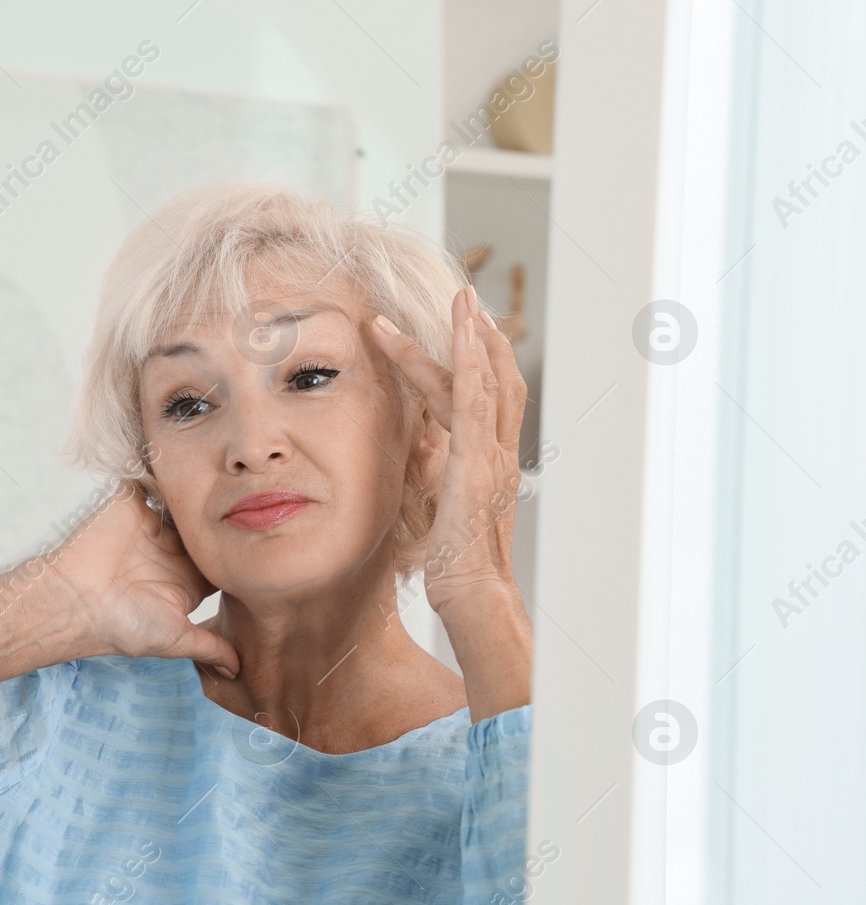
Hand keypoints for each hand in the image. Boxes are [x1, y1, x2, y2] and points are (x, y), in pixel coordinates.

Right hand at [0, 484, 238, 688]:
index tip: (266, 541)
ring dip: (203, 493)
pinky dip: (171, 472)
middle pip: (207, 528)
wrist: (75, 599)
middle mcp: (169, 551)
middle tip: (257, 498)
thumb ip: (208, 648)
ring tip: (232, 478)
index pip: (220, 561)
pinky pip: (155, 479)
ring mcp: (151, 524)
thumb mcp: (174, 639)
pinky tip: (197, 468)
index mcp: (184, 580)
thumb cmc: (121, 625)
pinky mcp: (131, 501)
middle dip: (227, 517)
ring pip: (186, 503)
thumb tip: (237, 672)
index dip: (241, 552)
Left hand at [368, 287, 532, 719]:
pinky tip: (462, 333)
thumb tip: (415, 472)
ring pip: (487, 380)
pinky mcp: (478, 464)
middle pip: (495, 378)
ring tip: (458, 297)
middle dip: (478, 334)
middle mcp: (498, 454)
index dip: (477, 361)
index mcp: (488, 465)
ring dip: (470, 335)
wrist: (473, 601)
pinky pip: (475, 402)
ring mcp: (493, 457)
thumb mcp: (439, 516)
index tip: (461, 328)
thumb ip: (435, 487)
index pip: (487, 400)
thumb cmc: (453, 571)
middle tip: (463, 293)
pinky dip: (471, 363)